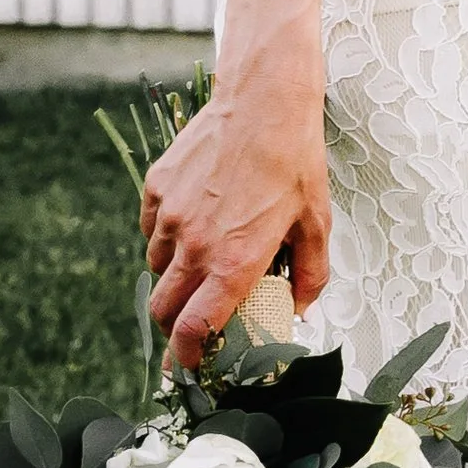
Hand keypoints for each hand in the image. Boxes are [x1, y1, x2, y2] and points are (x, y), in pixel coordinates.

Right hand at [140, 75, 331, 370]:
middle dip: (174, 327)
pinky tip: (193, 225)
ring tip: (202, 262)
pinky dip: (165, 239)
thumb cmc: (294, 160)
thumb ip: (311, 275)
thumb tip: (300, 308)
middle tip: (193, 323)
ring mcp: (170, 216)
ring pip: (156, 269)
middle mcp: (195, 245)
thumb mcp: (316, 222)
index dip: (186, 359)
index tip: (190, 368)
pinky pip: (151, 231)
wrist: (265, 99)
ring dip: (174, 279)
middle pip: (163, 310)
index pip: (194, 331)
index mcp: (233, 262)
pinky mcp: (157, 188)